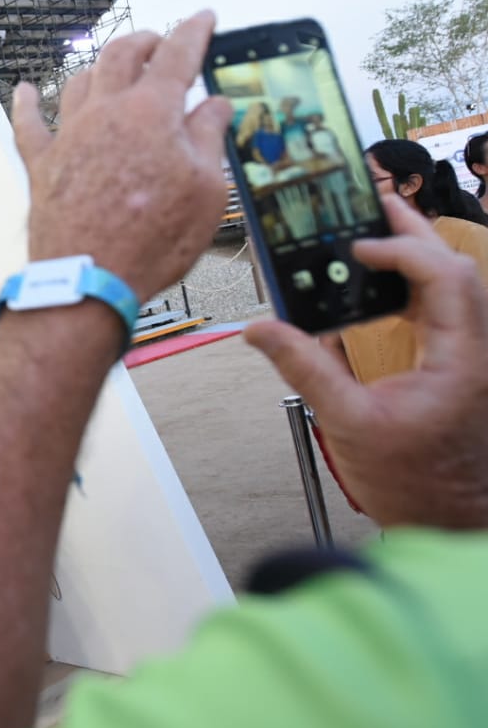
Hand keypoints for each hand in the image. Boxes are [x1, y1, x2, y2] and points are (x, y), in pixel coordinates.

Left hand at [10, 10, 231, 301]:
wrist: (88, 281)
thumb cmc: (149, 242)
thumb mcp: (206, 191)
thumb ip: (208, 140)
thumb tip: (214, 107)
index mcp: (152, 112)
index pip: (178, 55)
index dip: (194, 32)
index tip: (203, 21)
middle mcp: (105, 113)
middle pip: (122, 55)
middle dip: (145, 41)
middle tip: (159, 42)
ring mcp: (69, 137)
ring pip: (79, 82)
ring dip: (99, 68)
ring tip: (112, 68)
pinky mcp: (42, 166)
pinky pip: (28, 125)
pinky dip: (27, 104)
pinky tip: (26, 92)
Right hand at [245, 195, 487, 529]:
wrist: (451, 522)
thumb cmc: (414, 483)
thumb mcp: (348, 423)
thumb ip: (306, 369)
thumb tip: (261, 330)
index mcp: (463, 359)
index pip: (445, 277)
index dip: (402, 250)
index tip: (357, 247)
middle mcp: (478, 350)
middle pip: (459, 269)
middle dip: (415, 234)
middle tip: (373, 205)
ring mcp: (475, 359)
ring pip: (458, 287)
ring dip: (420, 257)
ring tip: (377, 236)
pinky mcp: (465, 370)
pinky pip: (449, 312)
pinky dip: (419, 289)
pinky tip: (386, 289)